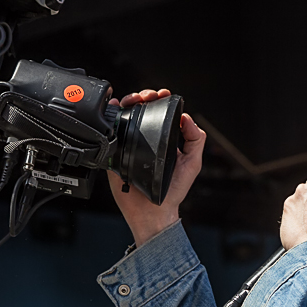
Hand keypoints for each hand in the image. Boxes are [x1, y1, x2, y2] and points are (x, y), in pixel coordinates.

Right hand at [106, 89, 205, 246]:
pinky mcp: (117, 152)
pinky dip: (111, 115)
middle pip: (143, 110)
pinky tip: (116, 107)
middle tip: (147, 96)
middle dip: (144, 96)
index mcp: (165, 139)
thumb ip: (196, 140)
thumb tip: (187, 118)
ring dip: (129, 102)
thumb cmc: (173, 191)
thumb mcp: (192, 164)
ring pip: (126, 116)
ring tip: (133, 100)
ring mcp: (131, 144)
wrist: (152, 211)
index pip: (162, 113)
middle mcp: (148, 139)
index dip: (161, 100)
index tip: (163, 94)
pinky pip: (111, 131)